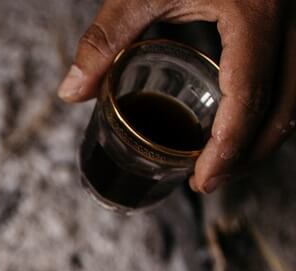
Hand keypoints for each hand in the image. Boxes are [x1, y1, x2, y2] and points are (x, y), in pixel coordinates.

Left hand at [57, 0, 295, 192]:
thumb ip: (105, 38)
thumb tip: (70, 93)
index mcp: (256, 14)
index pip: (249, 98)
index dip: (228, 149)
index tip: (202, 181)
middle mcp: (289, 18)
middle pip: (287, 105)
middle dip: (251, 151)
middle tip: (210, 180)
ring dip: (265, 130)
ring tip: (222, 160)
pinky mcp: (289, 13)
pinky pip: (292, 70)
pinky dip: (271, 102)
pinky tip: (238, 118)